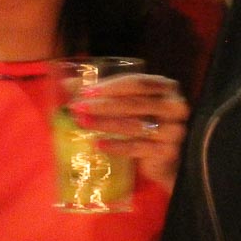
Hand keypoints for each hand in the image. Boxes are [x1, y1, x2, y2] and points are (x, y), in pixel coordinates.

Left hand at [71, 74, 188, 192]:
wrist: (163, 157)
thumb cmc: (143, 121)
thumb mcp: (126, 103)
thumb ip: (101, 92)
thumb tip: (65, 84)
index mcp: (166, 87)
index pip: (138, 83)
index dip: (111, 87)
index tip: (86, 92)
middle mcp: (175, 106)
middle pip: (136, 103)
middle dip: (104, 106)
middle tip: (79, 108)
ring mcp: (174, 130)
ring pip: (135, 126)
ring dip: (105, 124)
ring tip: (83, 124)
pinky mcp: (167, 151)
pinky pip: (138, 147)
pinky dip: (116, 146)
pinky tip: (98, 144)